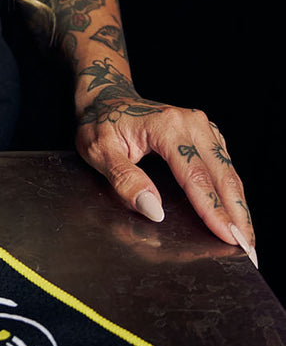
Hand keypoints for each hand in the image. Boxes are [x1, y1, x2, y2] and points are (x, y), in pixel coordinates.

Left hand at [74, 59, 254, 264]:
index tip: (228, 236)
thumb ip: (124, 179)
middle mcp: (192, 123)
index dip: (213, 209)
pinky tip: (235, 213)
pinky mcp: (206, 135)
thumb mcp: (98, 151)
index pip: (196, 175)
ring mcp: (202, 127)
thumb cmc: (100, 123)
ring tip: (247, 237)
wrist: (106, 98)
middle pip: (222, 175)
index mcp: (167, 126)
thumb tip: (154, 210)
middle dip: (237, 214)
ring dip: (239, 205)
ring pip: (229, 171)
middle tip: (248, 248)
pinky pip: (225, 166)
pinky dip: (232, 191)